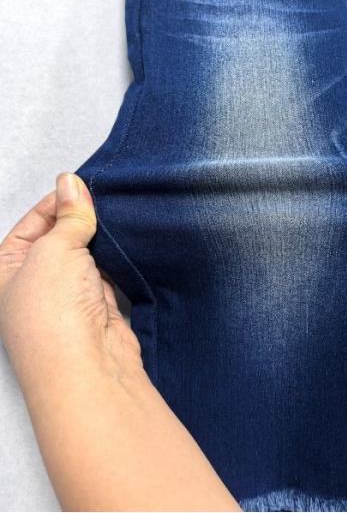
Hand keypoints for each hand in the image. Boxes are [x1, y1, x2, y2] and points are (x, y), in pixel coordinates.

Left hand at [0, 174, 239, 510]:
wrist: (88, 368)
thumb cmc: (53, 315)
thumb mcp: (54, 251)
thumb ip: (68, 216)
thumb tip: (71, 183)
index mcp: (6, 269)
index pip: (31, 224)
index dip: (57, 203)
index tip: (83, 187)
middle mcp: (35, 283)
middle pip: (60, 238)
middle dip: (82, 220)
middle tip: (108, 200)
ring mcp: (68, 296)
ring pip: (87, 255)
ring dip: (103, 240)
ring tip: (122, 219)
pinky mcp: (99, 307)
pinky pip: (108, 272)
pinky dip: (118, 259)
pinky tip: (129, 244)